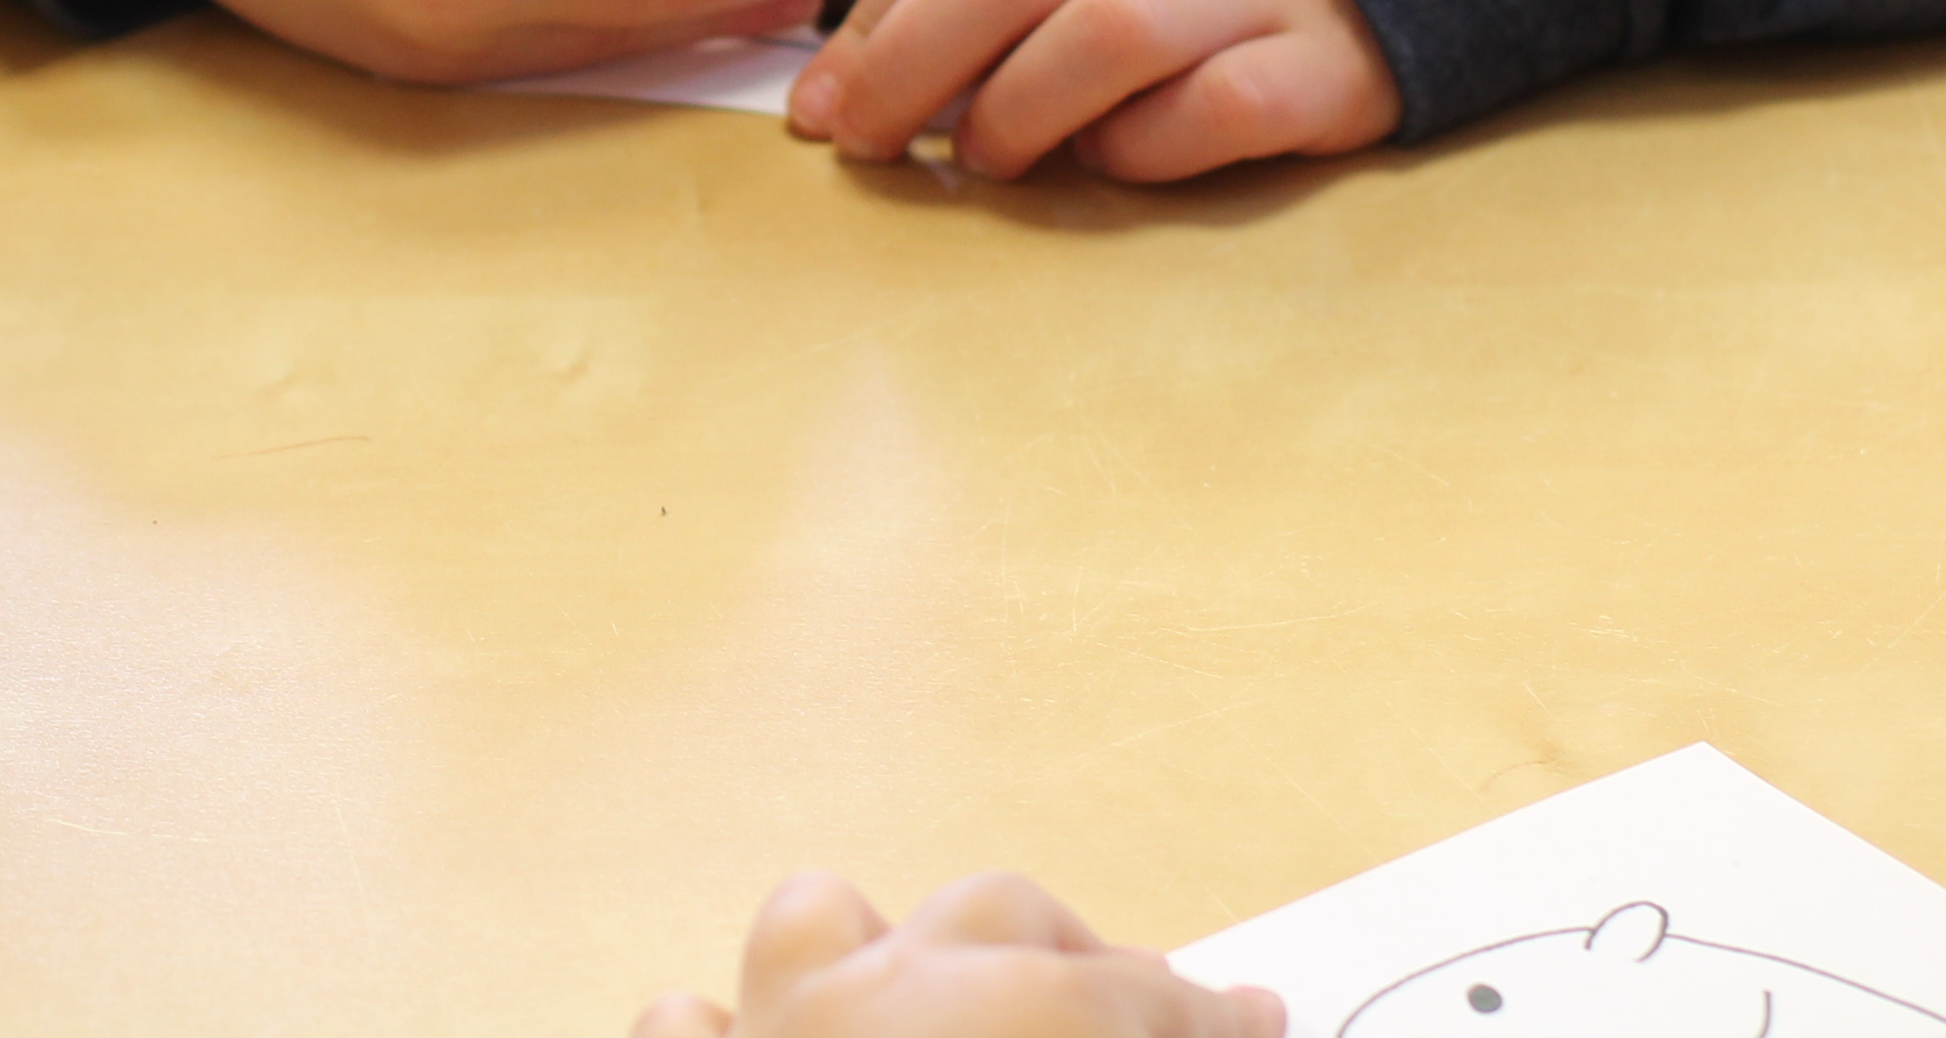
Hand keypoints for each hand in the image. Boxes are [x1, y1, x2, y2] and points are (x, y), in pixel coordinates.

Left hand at [634, 871, 1285, 1037]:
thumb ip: (1143, 1028)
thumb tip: (1234, 1013)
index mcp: (1009, 1014)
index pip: (1135, 992)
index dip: (1210, 1011)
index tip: (1255, 1019)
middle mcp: (874, 1002)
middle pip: (999, 920)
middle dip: (1082, 959)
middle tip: (1146, 1017)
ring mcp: (774, 1029)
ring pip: (819, 923)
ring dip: (892, 952)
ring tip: (954, 999)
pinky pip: (690, 1022)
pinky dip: (731, 1029)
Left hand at [790, 0, 1398, 180]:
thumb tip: (887, 52)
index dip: (872, 22)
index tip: (819, 102)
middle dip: (905, 68)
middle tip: (861, 143)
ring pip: (1106, 35)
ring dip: (1015, 110)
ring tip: (987, 159)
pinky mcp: (1341, 64)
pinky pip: (1226, 108)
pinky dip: (1151, 145)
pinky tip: (1121, 160)